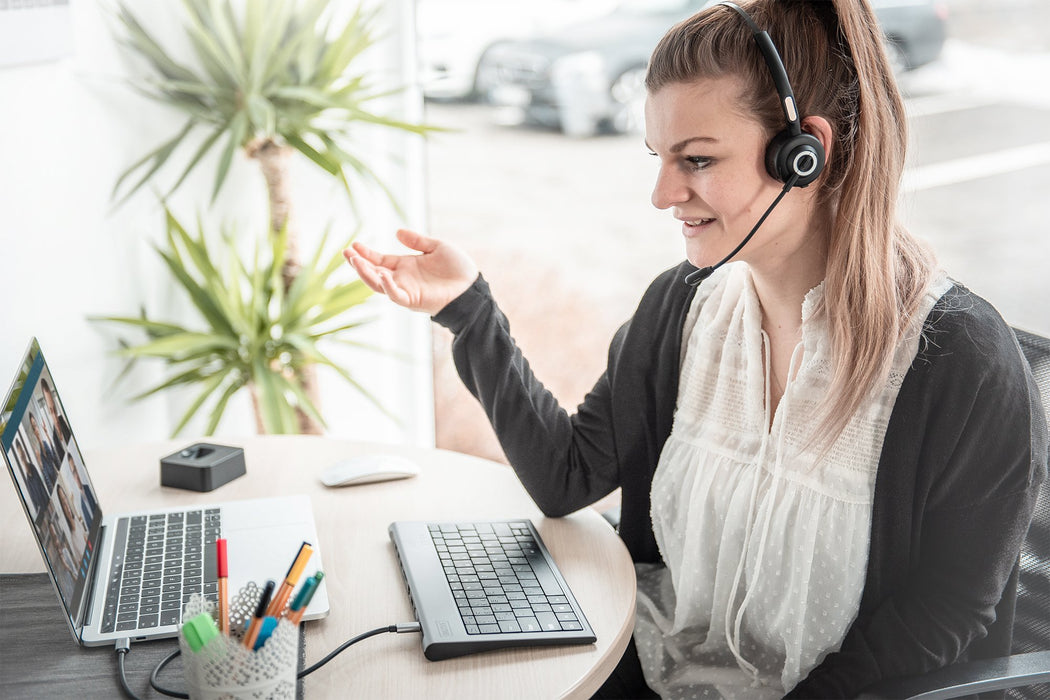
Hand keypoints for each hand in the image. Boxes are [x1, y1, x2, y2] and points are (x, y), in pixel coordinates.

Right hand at [344, 229, 478, 315]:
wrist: (472, 286)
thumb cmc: (457, 268)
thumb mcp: (436, 247)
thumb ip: (417, 241)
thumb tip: (397, 232)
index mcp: (405, 266)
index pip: (379, 260)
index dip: (366, 253)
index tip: (353, 245)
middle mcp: (402, 279)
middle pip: (373, 273)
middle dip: (359, 264)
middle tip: (347, 253)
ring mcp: (406, 290)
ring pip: (379, 285)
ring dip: (366, 274)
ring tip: (355, 261)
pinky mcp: (414, 300)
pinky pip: (396, 296)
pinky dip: (388, 286)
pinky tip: (380, 275)